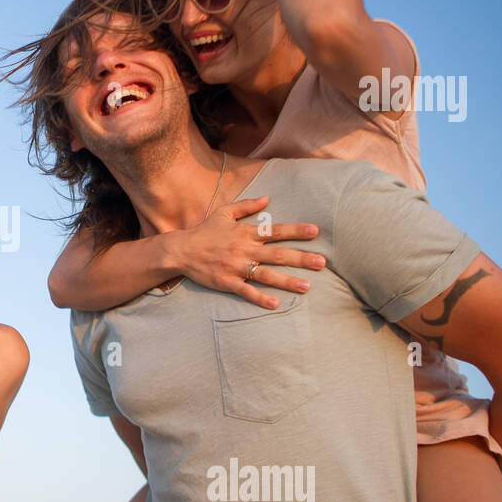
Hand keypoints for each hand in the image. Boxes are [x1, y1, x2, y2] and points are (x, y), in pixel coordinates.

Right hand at [165, 195, 324, 308]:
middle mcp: (244, 250)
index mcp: (245, 233)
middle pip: (277, 254)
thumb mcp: (223, 213)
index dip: (296, 231)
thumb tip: (267, 198)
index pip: (275, 231)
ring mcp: (236, 267)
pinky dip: (260, 298)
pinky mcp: (226, 282)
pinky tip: (275, 303)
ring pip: (266, 275)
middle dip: (301, 258)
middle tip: (322, 263)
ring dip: (288, 281)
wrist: (180, 251)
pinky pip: (246, 291)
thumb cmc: (203, 232)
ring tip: (307, 286)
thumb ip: (246, 206)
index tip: (315, 232)